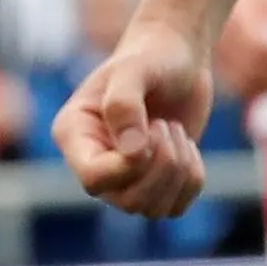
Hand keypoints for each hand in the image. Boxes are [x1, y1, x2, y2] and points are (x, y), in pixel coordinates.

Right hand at [56, 24, 217, 218]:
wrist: (177, 56)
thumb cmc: (151, 57)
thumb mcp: (135, 70)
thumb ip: (124, 105)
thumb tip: (132, 153)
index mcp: (74, 136)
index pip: (94, 180)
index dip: (131, 165)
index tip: (151, 128)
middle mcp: (94, 163)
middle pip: (128, 201)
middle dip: (162, 165)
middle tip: (165, 125)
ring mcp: (123, 176)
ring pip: (151, 209)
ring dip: (178, 170)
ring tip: (174, 132)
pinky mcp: (154, 180)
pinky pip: (174, 207)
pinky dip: (192, 180)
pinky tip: (187, 148)